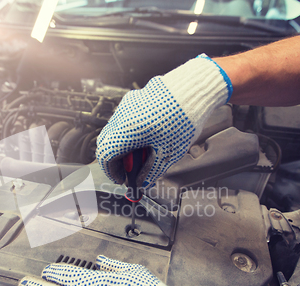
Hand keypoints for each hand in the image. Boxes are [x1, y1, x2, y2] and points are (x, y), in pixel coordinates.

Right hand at [96, 54, 231, 188]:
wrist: (194, 89)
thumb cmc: (183, 118)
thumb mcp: (168, 152)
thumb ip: (151, 171)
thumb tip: (143, 182)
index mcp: (127, 131)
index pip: (105, 155)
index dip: (112, 172)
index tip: (122, 179)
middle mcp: (122, 116)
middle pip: (106, 143)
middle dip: (116, 160)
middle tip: (131, 170)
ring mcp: (126, 106)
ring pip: (114, 131)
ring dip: (123, 146)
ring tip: (144, 154)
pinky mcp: (133, 100)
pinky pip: (123, 121)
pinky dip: (129, 134)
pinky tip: (147, 138)